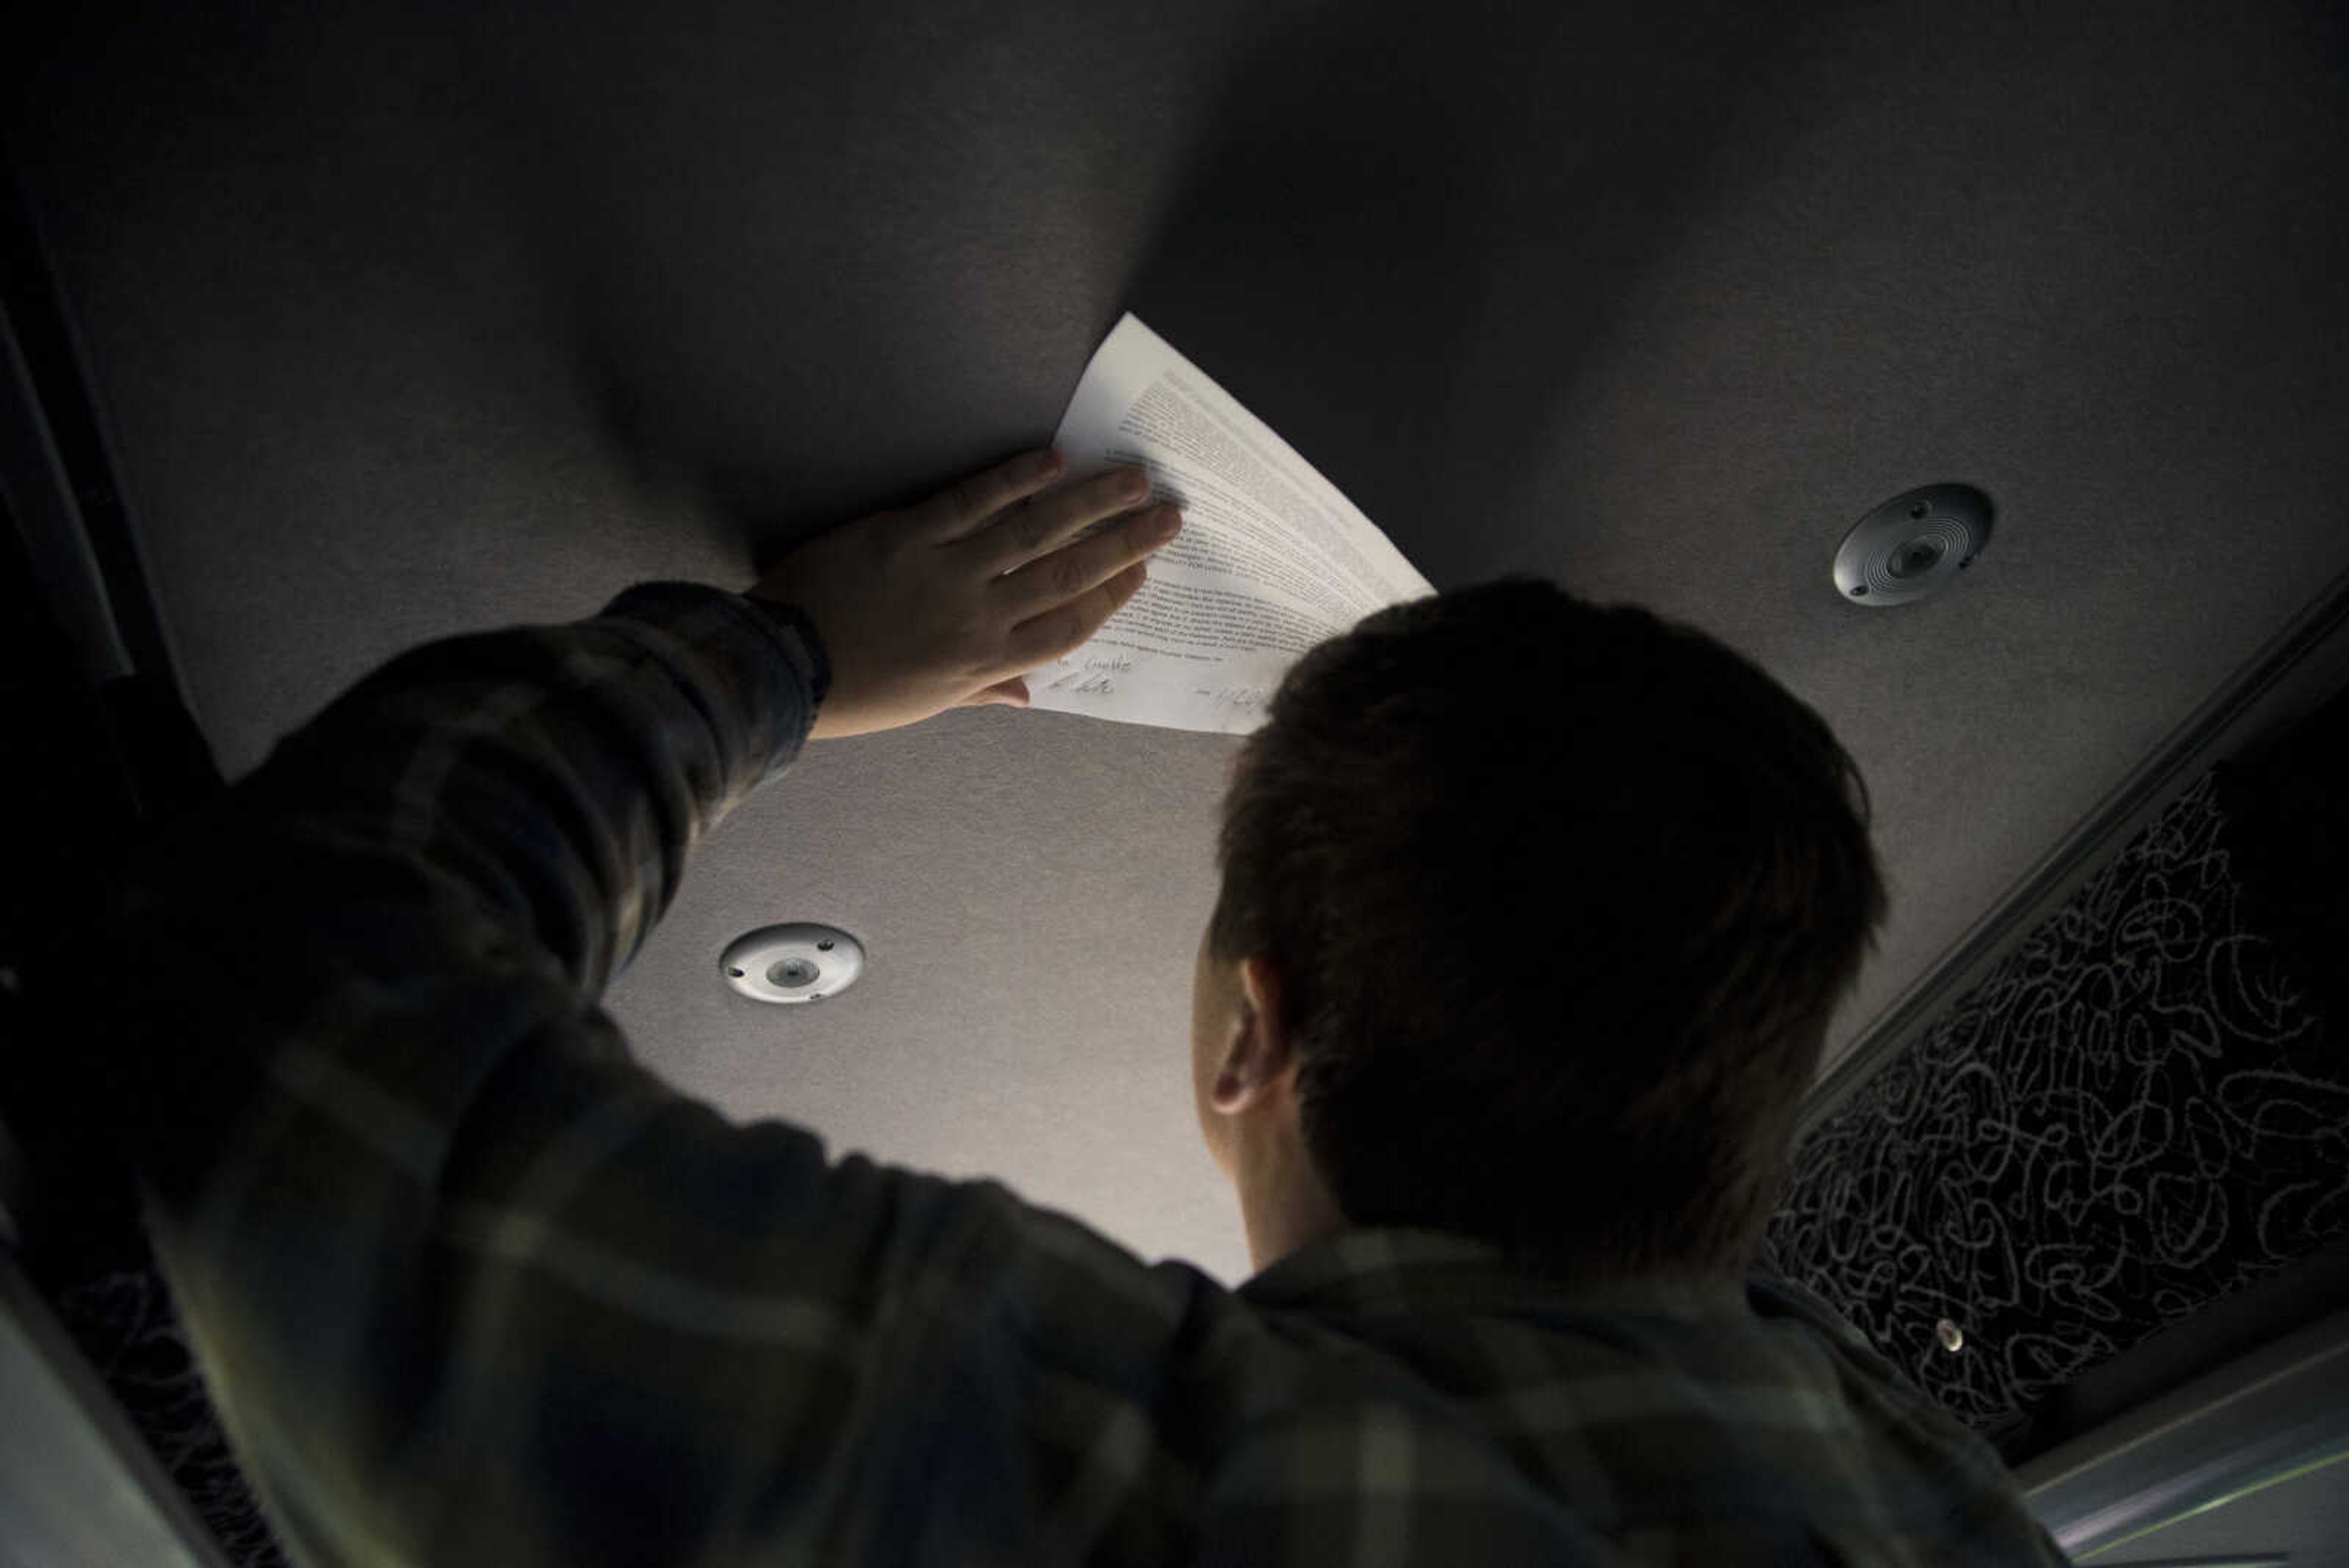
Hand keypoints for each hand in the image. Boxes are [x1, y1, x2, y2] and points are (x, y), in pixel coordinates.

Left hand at [745, 447, 1181, 739]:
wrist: (782, 668)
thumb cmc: (855, 692)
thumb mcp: (925, 702)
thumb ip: (982, 690)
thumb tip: (1028, 695)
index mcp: (986, 663)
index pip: (1069, 628)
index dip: (1111, 597)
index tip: (1143, 571)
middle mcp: (979, 616)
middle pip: (1069, 574)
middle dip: (1125, 542)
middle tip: (1169, 514)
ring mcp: (947, 572)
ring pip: (1035, 532)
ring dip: (1090, 502)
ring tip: (1132, 477)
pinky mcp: (909, 534)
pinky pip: (973, 500)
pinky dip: (1015, 478)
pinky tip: (1052, 460)